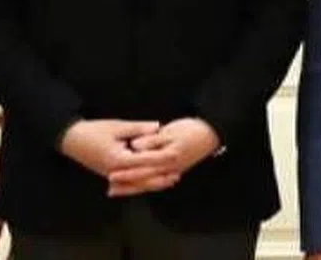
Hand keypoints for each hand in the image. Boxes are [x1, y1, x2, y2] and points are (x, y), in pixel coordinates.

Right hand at [58, 119, 173, 181]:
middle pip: (144, 178)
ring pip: (138, 185)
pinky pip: (130, 184)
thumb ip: (138, 129)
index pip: (146, 161)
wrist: (72, 140)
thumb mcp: (116, 127)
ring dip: (154, 183)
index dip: (162, 158)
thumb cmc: (93, 131)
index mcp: (119, 159)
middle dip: (162, 176)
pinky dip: (143, 183)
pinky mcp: (111, 177)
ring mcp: (113, 177)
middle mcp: (117, 173)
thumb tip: (158, 127)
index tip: (177, 154)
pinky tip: (152, 181)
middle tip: (178, 172)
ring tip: (170, 180)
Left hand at [106, 117, 220, 196]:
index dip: (126, 172)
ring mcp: (173, 172)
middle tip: (109, 189)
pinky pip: (156, 182)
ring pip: (149, 184)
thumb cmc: (191, 130)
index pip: (142, 167)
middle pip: (144, 180)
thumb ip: (151, 140)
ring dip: (133, 188)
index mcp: (166, 158)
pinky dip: (144, 185)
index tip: (111, 175)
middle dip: (126, 185)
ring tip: (116, 191)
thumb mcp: (170, 132)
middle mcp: (169, 169)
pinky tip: (136, 185)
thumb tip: (135, 146)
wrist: (211, 134)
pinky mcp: (174, 171)